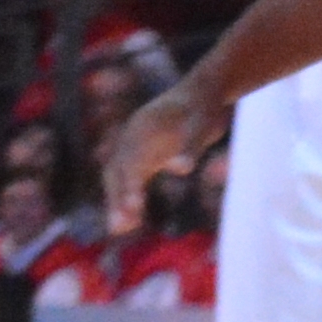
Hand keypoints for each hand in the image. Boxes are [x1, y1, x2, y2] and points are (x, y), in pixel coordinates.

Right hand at [103, 77, 214, 236]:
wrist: (204, 91)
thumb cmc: (204, 108)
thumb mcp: (202, 125)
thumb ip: (191, 147)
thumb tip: (181, 169)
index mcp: (141, 130)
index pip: (130, 163)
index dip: (130, 186)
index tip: (134, 208)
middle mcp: (133, 138)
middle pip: (117, 172)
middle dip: (117, 199)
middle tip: (120, 229)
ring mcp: (137, 146)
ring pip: (120, 178)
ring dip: (118, 201)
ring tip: (121, 230)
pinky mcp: (147, 155)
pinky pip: (132, 179)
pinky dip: (130, 198)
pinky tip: (132, 221)